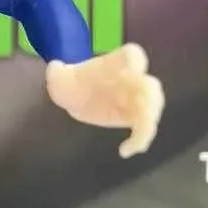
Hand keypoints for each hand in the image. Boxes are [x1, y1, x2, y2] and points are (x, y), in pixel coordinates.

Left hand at [45, 43, 163, 158]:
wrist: (77, 97)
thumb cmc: (71, 82)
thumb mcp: (59, 77)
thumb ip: (57, 73)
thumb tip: (55, 68)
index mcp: (115, 64)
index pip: (132, 56)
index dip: (136, 62)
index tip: (134, 69)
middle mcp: (130, 79)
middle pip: (149, 84)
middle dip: (150, 96)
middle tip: (144, 110)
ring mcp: (135, 99)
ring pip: (152, 108)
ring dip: (149, 121)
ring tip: (137, 140)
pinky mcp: (134, 117)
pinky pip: (144, 129)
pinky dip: (140, 140)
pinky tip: (125, 151)